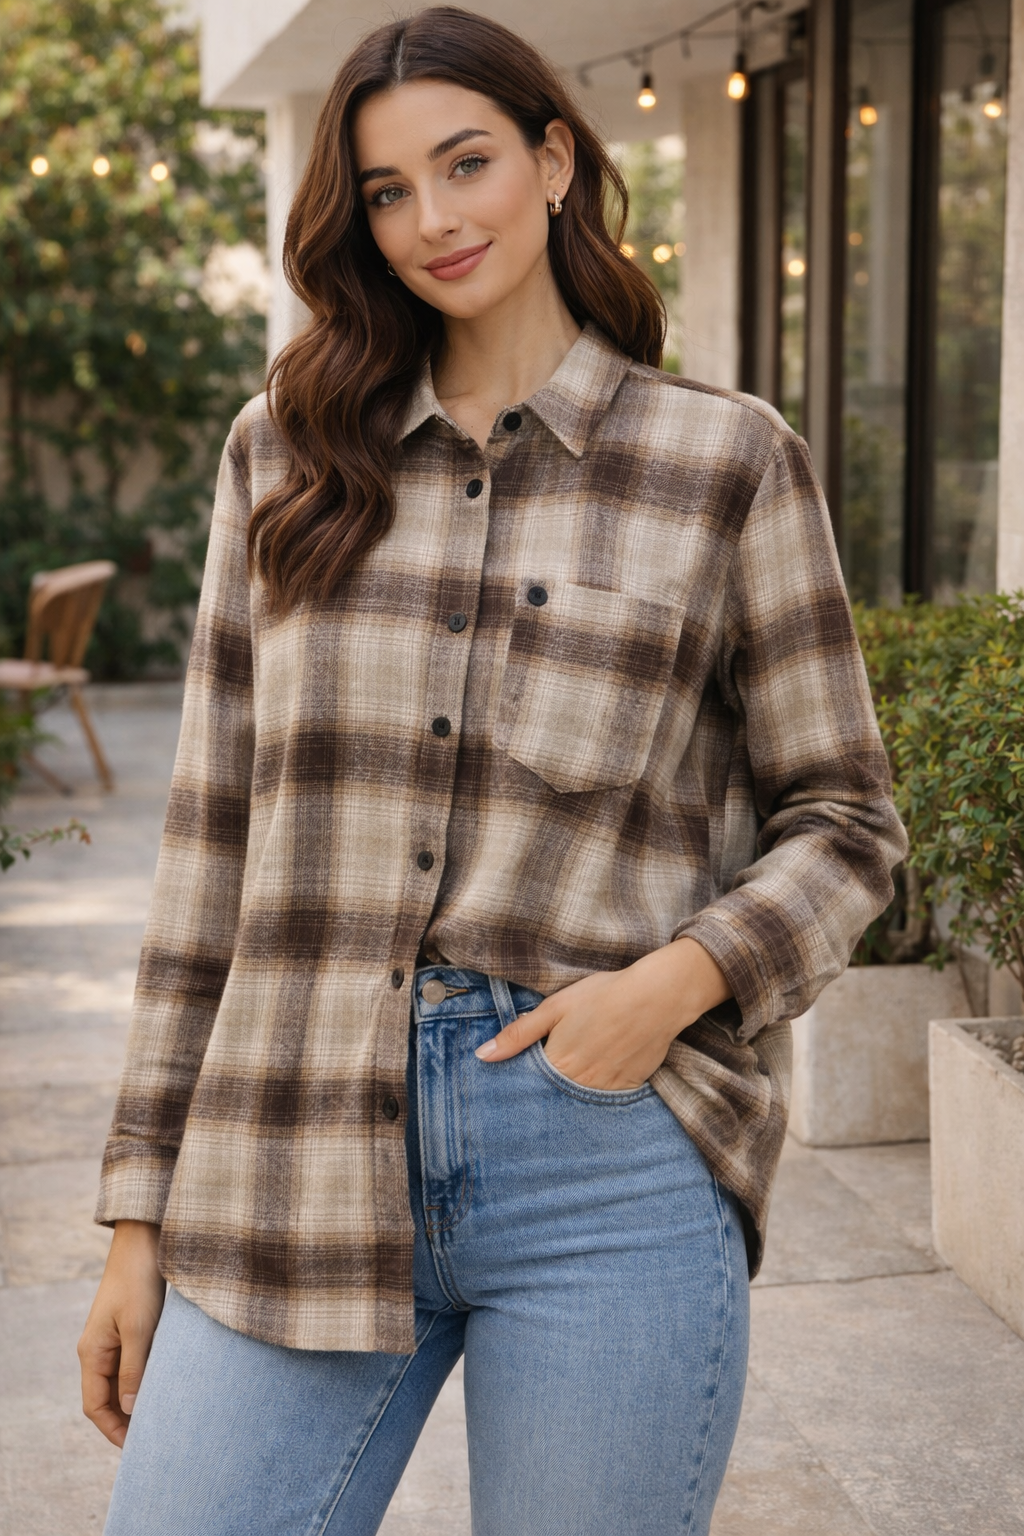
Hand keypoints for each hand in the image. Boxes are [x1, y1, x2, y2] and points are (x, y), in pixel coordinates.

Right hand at [78, 1220, 164, 1447]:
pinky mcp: (130, 1327)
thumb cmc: (140, 1280)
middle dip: (125, 1420)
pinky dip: (145, 1379)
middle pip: (106, 1398)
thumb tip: (130, 1408)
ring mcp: (113, 1338)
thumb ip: (134, 1369)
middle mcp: (98, 1349)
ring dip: (136, 1399)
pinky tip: (165, 1385)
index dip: (113, 1430)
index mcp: (92, 1353)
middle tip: (154, 1438)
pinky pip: (133, 1363)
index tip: (136, 1448)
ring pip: (121, 1381)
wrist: (145, 1240)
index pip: (95, 1406)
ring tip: (162, 1418)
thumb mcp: (139, 1327)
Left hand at [474, 937, 730, 1090]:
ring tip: (572, 1077)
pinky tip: (597, 1076)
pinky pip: (606, 1099)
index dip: (522, 1084)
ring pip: (580, 1102)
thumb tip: (482, 1056)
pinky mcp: (629, 1087)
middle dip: (545, 1094)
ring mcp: (607, 1089)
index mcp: (558, 1065)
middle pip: (554, 1099)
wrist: (658, 996)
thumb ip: (518, 1034)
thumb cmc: (603, 995)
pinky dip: (597, 1092)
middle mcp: (581, 1085)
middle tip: (544, 1085)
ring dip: (571, 1096)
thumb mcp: (555, 1008)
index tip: (514, 1084)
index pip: (529, 1088)